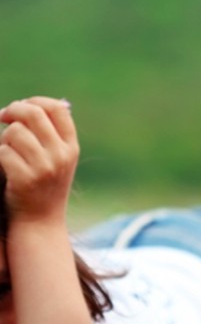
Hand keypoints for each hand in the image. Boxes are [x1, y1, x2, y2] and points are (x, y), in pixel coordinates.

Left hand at [0, 97, 77, 223]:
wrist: (40, 221)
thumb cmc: (44, 185)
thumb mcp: (58, 159)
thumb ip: (50, 134)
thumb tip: (27, 104)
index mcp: (71, 147)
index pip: (57, 109)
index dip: (36, 101)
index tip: (21, 108)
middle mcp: (61, 155)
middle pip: (33, 113)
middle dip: (13, 110)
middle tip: (2, 117)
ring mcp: (45, 167)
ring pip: (15, 132)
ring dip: (4, 138)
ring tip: (6, 150)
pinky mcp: (25, 178)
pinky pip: (3, 151)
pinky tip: (4, 166)